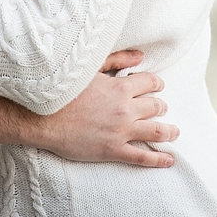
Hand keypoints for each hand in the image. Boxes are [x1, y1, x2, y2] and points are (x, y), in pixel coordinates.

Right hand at [39, 60, 178, 165]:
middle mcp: (126, 109)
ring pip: (155, 131)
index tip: (158, 86)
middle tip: (162, 108)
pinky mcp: (112, 150)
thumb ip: (118, 59)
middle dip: (161, 106)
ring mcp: (121, 131)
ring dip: (168, 131)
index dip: (156, 84)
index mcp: (121, 87)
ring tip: (174, 132)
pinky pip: (142, 157)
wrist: (42, 117)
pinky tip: (169, 160)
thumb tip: (140, 56)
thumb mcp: (92, 67)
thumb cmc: (64, 90)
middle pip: (155, 106)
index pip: (150, 83)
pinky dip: (158, 159)